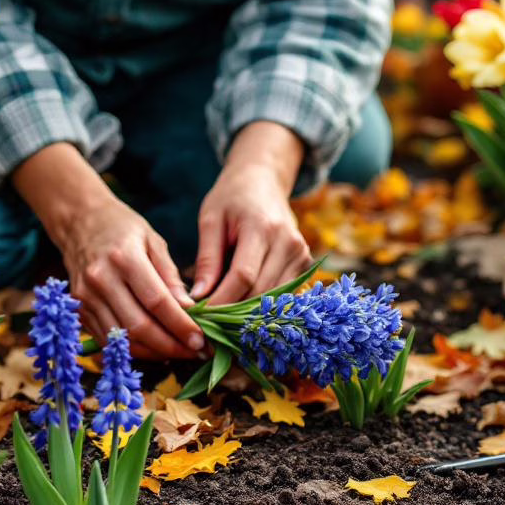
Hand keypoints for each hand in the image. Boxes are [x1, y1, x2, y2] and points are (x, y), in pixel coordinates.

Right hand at [60, 198, 204, 358]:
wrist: (79, 222)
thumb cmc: (122, 228)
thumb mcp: (154, 241)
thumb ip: (170, 277)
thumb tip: (190, 311)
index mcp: (124, 258)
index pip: (157, 302)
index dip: (181, 326)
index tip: (201, 340)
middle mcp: (101, 280)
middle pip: (139, 327)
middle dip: (171, 346)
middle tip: (195, 352)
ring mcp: (86, 298)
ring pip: (123, 340)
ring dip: (154, 353)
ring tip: (178, 352)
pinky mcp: (79, 310)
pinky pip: (109, 340)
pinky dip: (134, 349)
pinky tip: (154, 347)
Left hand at [192, 123, 311, 304]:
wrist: (263, 180)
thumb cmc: (231, 198)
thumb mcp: (211, 220)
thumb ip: (207, 259)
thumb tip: (198, 298)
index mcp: (262, 227)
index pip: (243, 276)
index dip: (221, 301)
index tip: (200, 317)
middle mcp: (288, 242)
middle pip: (261, 292)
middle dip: (232, 312)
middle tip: (207, 324)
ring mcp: (301, 254)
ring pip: (274, 298)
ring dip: (248, 313)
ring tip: (221, 319)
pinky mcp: (305, 263)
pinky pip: (284, 294)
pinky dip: (262, 305)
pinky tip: (242, 308)